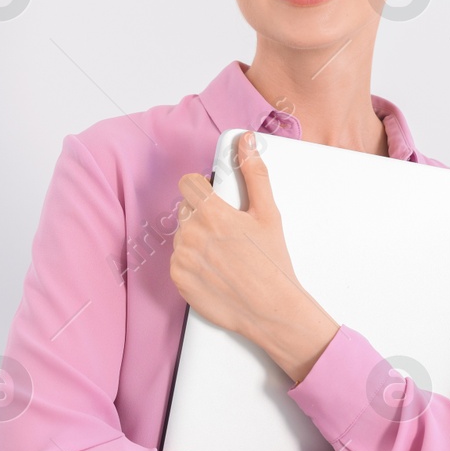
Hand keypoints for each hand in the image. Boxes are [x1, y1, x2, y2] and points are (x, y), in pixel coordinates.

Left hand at [170, 131, 316, 349]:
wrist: (270, 309)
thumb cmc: (272, 262)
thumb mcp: (268, 213)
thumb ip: (254, 173)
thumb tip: (245, 142)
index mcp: (211, 212)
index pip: (188, 183)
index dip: (202, 188)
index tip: (213, 198)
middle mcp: (191, 233)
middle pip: (185, 209)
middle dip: (202, 215)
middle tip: (227, 232)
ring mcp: (181, 257)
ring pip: (181, 235)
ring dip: (196, 239)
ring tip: (224, 254)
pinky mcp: (177, 278)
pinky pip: (178, 260)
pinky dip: (192, 263)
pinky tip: (215, 270)